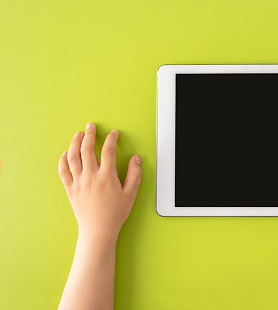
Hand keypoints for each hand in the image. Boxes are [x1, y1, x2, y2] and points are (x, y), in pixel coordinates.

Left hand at [58, 122, 141, 241]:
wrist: (98, 231)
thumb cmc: (115, 214)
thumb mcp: (131, 194)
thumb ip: (135, 175)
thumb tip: (136, 159)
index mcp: (107, 176)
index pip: (108, 150)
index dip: (111, 139)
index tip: (113, 133)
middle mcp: (91, 177)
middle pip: (87, 149)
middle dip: (89, 134)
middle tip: (91, 126)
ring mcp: (78, 182)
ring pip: (73, 157)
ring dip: (75, 143)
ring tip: (78, 134)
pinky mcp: (70, 189)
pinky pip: (63, 171)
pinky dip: (63, 160)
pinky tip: (66, 153)